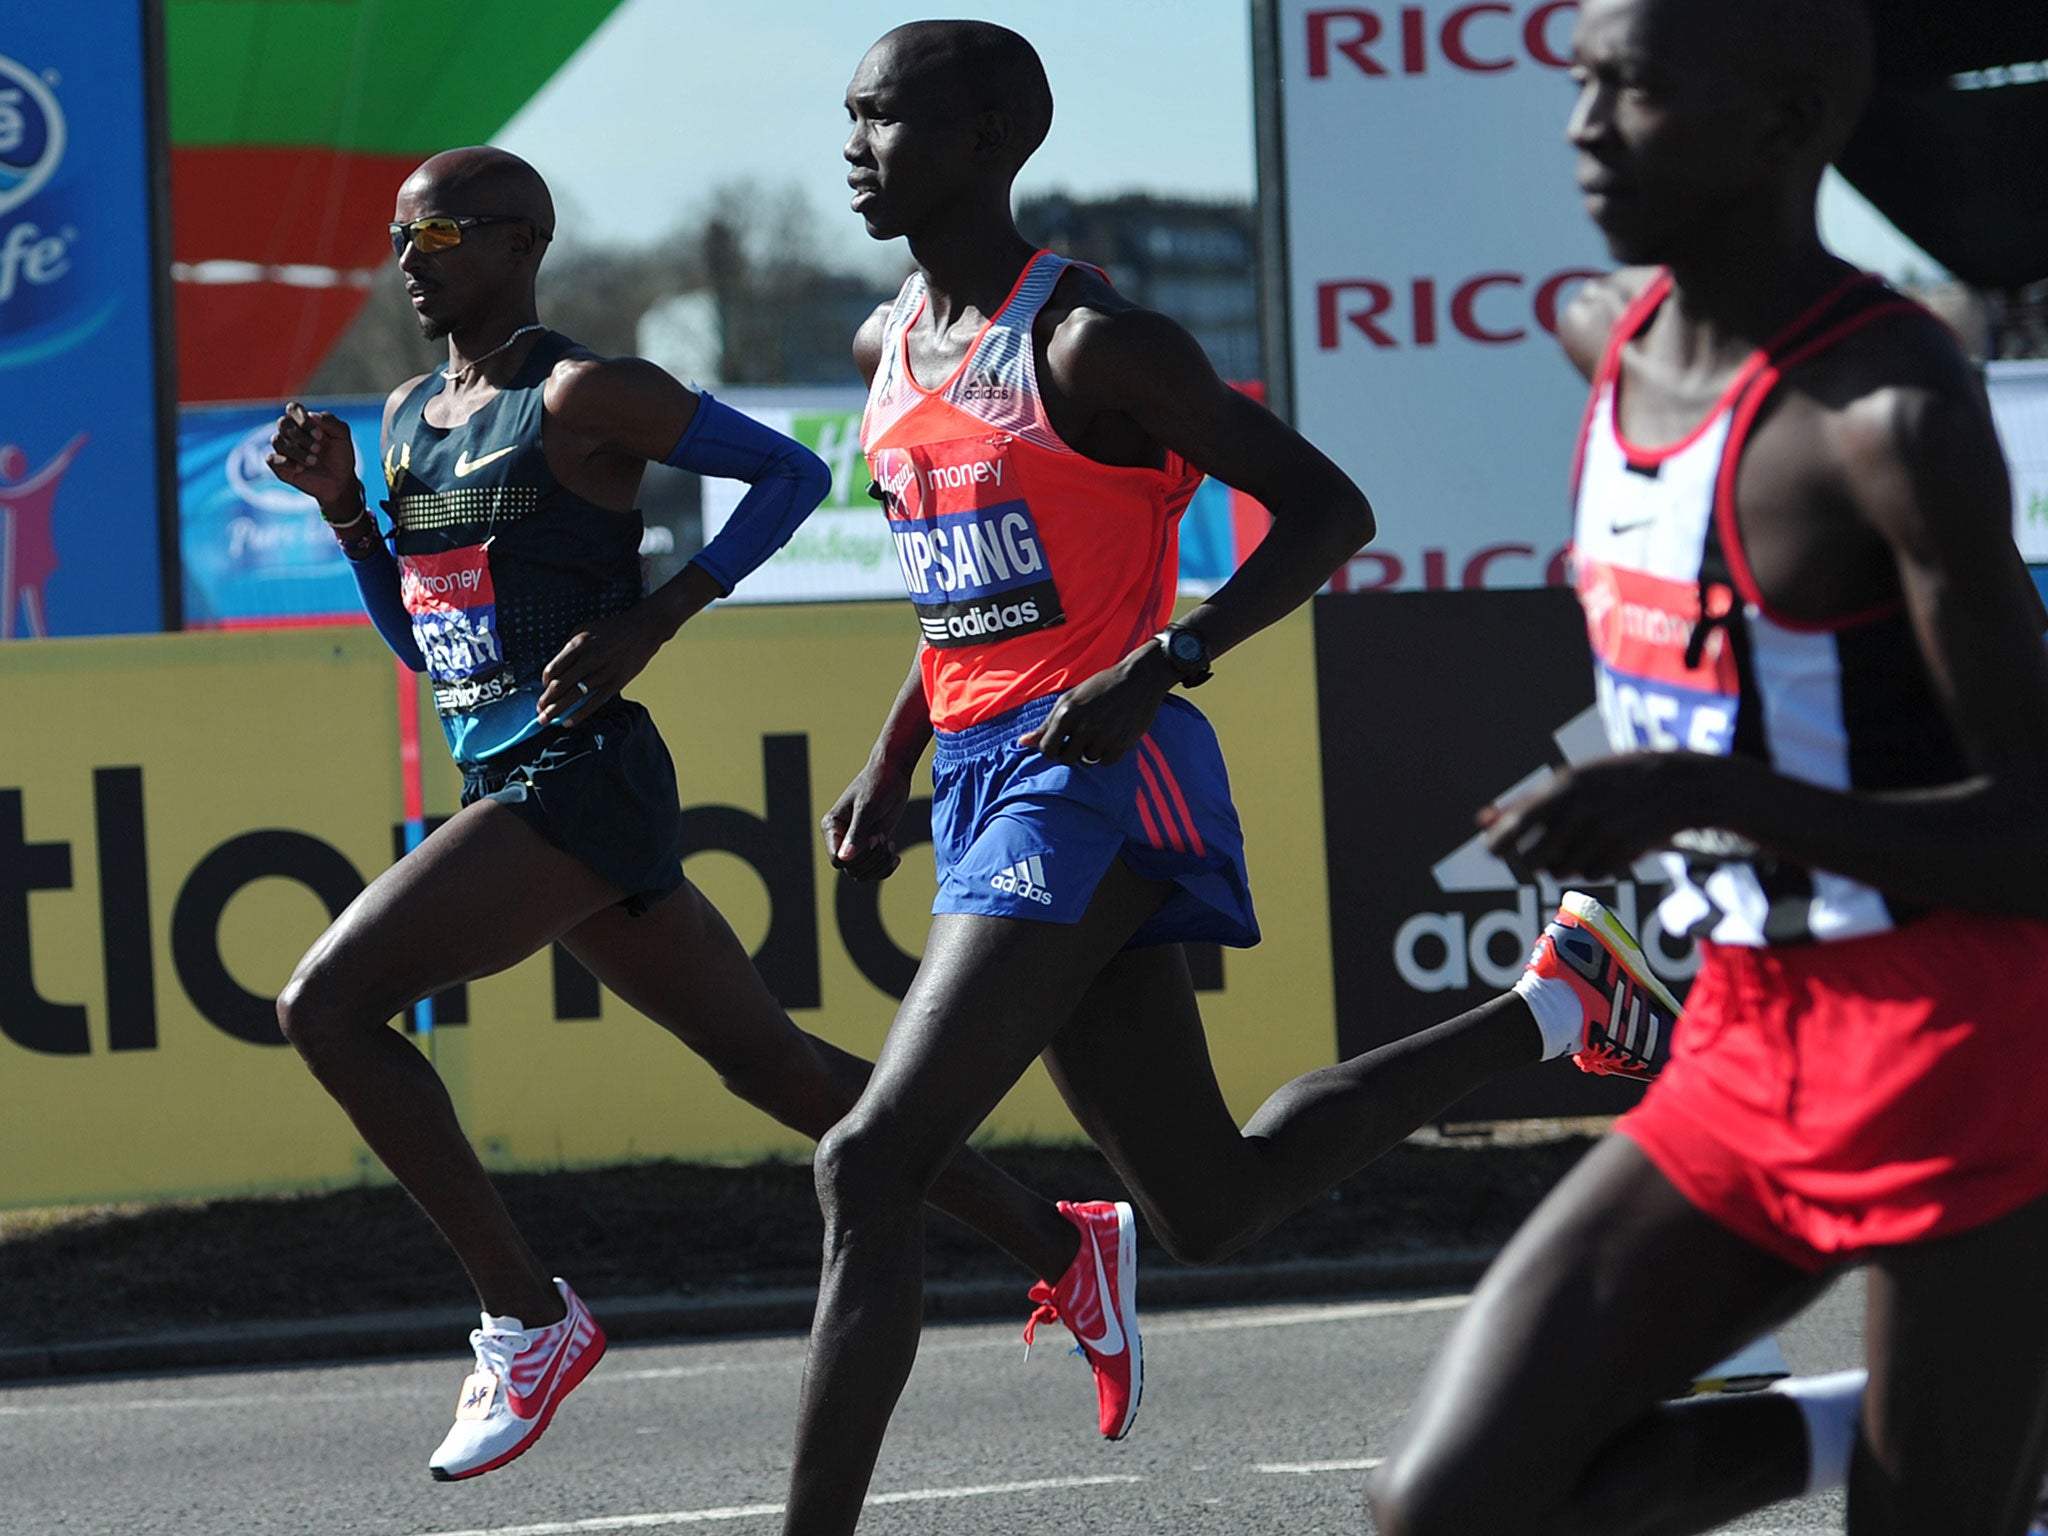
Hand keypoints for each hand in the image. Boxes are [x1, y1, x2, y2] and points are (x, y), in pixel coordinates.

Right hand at [267, 402, 360, 516]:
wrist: (341, 481)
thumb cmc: (340, 455)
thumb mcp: (342, 436)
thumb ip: (331, 421)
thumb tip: (311, 415)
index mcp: (304, 421)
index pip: (293, 408)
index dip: (303, 419)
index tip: (320, 435)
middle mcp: (290, 432)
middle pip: (283, 423)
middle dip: (301, 436)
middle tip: (319, 449)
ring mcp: (283, 448)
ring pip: (277, 440)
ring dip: (296, 450)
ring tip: (314, 461)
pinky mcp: (279, 465)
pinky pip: (271, 458)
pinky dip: (285, 462)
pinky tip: (301, 468)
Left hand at [536, 603, 670, 725]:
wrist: (642, 630)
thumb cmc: (611, 630)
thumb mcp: (584, 630)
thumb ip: (568, 648)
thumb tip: (555, 669)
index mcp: (578, 644)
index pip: (553, 669)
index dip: (545, 683)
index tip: (544, 689)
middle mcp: (589, 658)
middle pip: (561, 685)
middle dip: (546, 701)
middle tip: (539, 712)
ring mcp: (603, 672)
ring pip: (575, 696)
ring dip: (557, 710)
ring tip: (547, 720)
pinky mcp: (616, 683)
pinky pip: (594, 702)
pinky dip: (579, 714)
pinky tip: (568, 722)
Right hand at [823, 760, 913, 880]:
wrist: (893, 773)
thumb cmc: (877, 784)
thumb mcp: (867, 808)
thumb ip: (856, 833)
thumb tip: (844, 858)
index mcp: (832, 827)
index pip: (838, 860)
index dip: (857, 858)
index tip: (874, 838)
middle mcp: (840, 838)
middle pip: (851, 869)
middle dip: (871, 859)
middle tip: (884, 839)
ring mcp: (856, 842)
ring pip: (862, 873)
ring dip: (879, 864)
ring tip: (889, 845)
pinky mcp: (871, 844)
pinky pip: (874, 869)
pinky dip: (885, 868)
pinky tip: (896, 856)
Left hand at [1018, 642, 1177, 765]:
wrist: (1139, 679)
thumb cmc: (1100, 687)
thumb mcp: (1069, 700)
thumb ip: (1046, 724)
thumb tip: (1022, 743)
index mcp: (1066, 713)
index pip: (1047, 750)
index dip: (1052, 748)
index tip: (1061, 741)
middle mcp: (1083, 726)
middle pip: (1066, 759)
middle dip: (1070, 752)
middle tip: (1080, 737)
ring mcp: (1104, 736)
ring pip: (1087, 761)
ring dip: (1089, 752)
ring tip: (1098, 732)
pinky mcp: (1122, 744)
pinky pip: (1105, 762)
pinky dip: (1106, 754)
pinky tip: (1111, 736)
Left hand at [1482, 751, 1726, 882]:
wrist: (1676, 784)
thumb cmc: (1611, 781)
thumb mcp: (1570, 782)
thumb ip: (1524, 804)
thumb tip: (1481, 821)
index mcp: (1562, 787)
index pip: (1515, 826)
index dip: (1499, 844)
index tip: (1494, 852)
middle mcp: (1580, 811)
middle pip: (1534, 861)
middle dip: (1535, 861)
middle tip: (1545, 851)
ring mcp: (1603, 832)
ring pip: (1562, 871)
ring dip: (1565, 865)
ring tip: (1582, 843)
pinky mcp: (1624, 851)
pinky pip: (1592, 875)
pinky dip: (1594, 867)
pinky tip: (1608, 847)